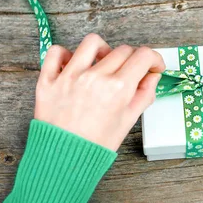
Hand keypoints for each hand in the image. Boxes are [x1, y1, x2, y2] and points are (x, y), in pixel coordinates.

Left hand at [34, 34, 164, 150]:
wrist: (63, 160)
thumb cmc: (96, 145)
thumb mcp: (128, 121)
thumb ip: (144, 95)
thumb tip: (152, 76)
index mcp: (118, 89)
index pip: (143, 56)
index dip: (153, 59)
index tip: (152, 66)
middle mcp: (95, 77)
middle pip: (122, 50)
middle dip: (132, 59)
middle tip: (129, 73)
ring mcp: (69, 76)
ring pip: (92, 42)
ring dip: (103, 50)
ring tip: (102, 64)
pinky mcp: (48, 80)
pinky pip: (57, 52)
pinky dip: (66, 54)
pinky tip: (74, 66)